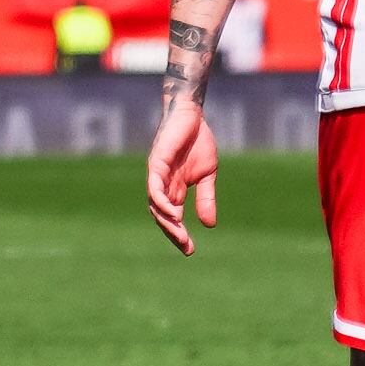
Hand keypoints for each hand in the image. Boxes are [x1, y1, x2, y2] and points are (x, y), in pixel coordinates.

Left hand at [145, 93, 221, 253]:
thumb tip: (209, 225)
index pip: (172, 217)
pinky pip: (155, 187)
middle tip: (185, 246)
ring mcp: (157, 175)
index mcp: (174, 189)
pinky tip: (172, 213)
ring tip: (179, 233)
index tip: (190, 250)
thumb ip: (206, 198)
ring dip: (166, 221)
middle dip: (173, 232)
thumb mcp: (207, 175)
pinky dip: (161, 201)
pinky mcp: (156, 163)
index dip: (179, 234)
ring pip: (156, 205)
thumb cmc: (197, 142)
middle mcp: (162, 185)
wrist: (192, 115)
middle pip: (161, 216)